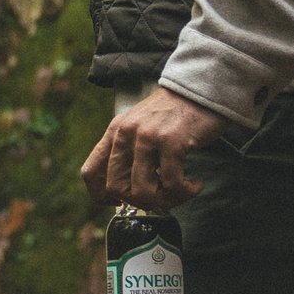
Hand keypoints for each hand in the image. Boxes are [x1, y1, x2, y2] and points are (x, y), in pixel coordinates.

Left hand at [81, 88, 226, 211]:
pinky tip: (195, 184)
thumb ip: (128, 151)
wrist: (202, 90)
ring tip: (180, 191)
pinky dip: (185, 191)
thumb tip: (123, 192)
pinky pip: (171, 184)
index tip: (122, 203)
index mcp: (115, 132)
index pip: (91, 172)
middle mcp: (126, 134)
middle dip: (140, 202)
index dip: (101, 196)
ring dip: (164, 201)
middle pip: (116, 189)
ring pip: (142, 192)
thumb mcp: (140, 127)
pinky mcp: (171, 142)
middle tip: (162, 197)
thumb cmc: (174, 114)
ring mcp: (147, 138)